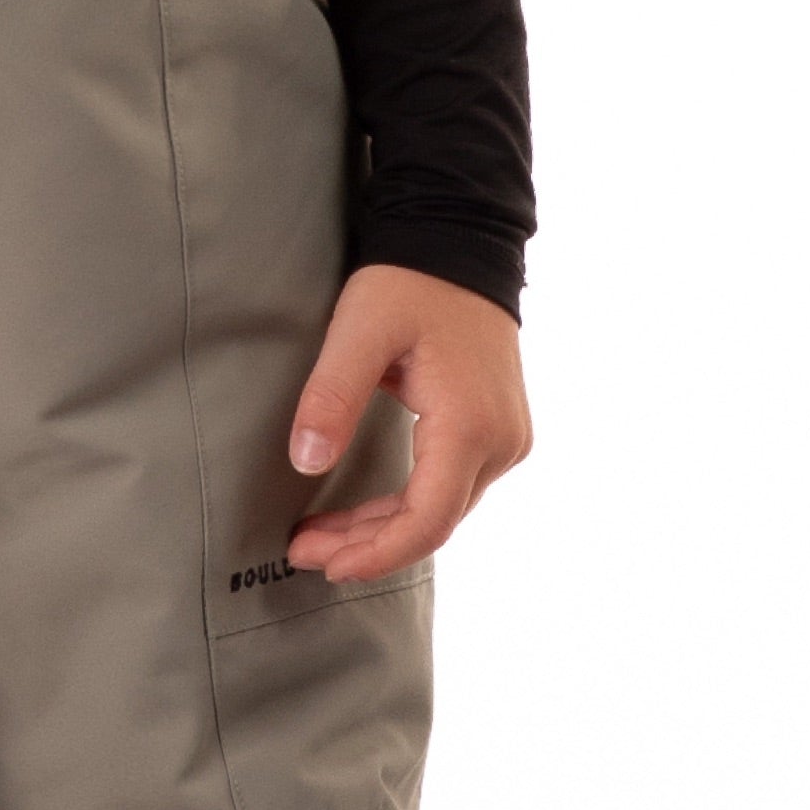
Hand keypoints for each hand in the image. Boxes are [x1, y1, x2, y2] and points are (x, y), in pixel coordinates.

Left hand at [281, 266, 531, 586]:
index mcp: (470, 425)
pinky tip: (362, 516)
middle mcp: (500, 442)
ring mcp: (505, 439)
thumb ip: (331, 396)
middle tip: (304, 550)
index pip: (427, 520)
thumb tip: (306, 462)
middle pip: (433, 522)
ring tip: (322, 538)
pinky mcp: (496, 432)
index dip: (376, 553)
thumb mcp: (359, 330)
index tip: (325, 563)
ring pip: (442, 510)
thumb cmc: (411, 283)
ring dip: (383, 530)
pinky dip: (404, 507)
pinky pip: (450, 487)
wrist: (459, 245)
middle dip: (367, 545)